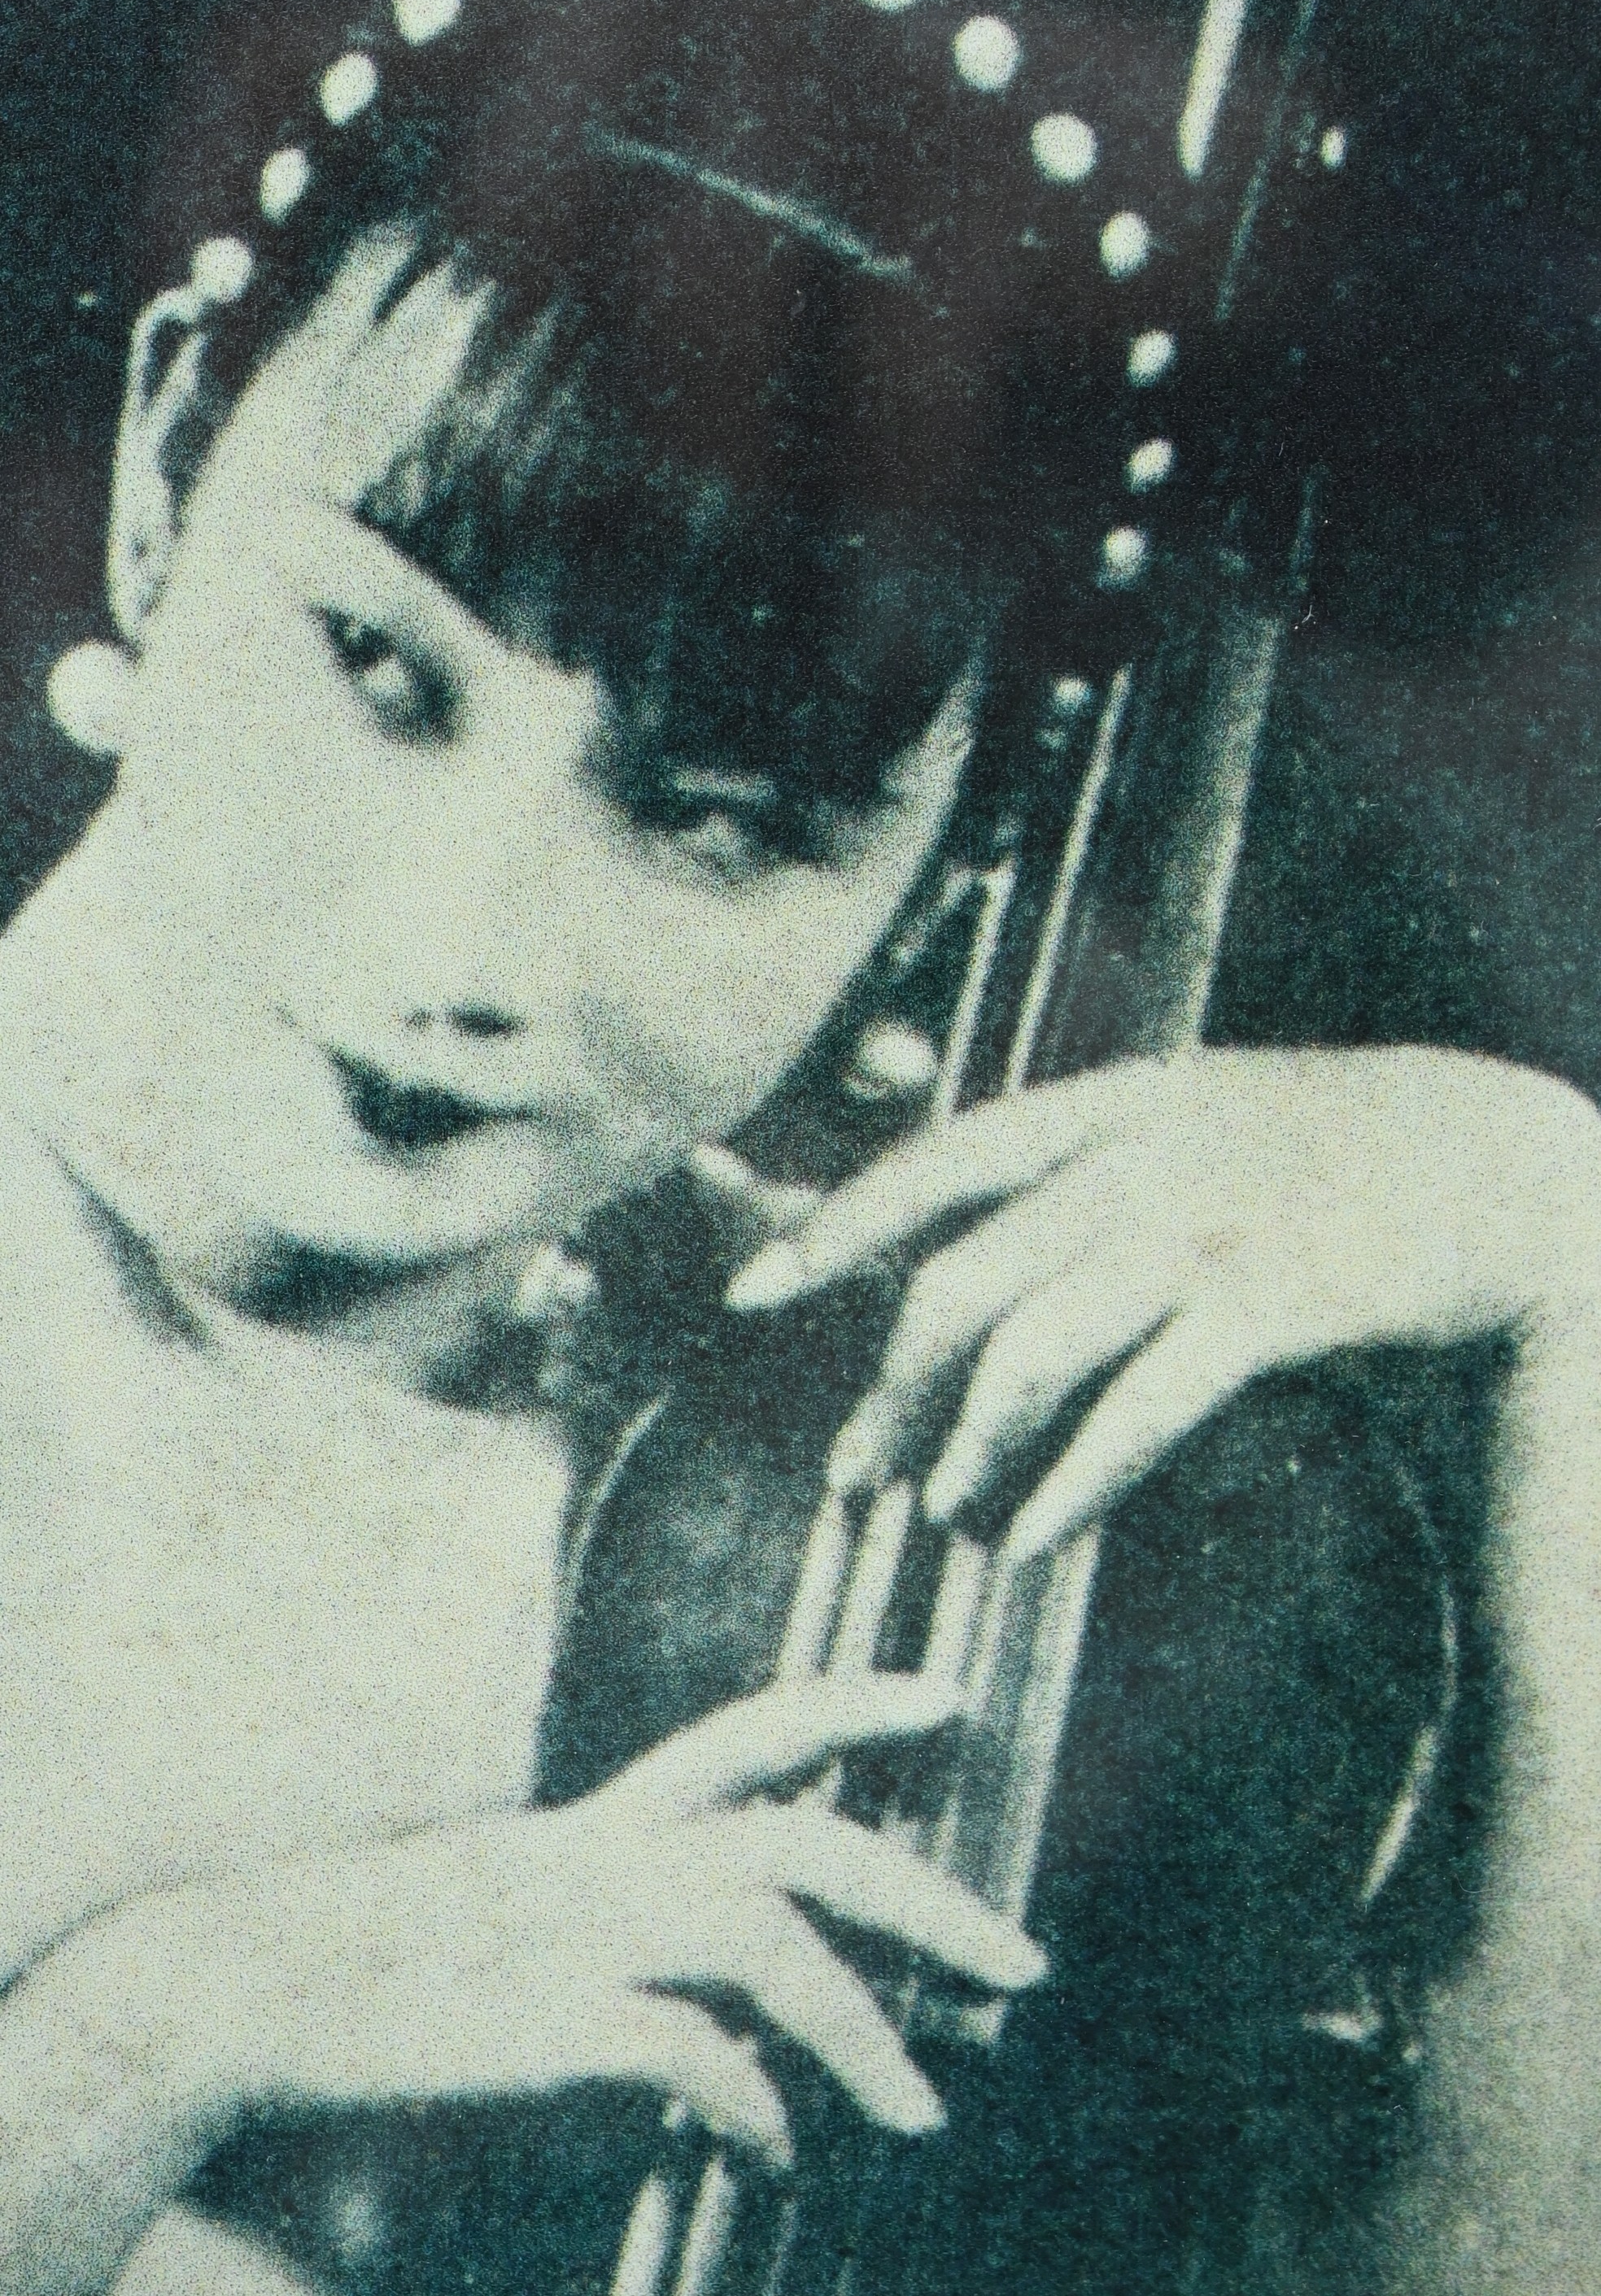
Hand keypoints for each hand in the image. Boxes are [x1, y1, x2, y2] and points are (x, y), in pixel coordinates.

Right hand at [235, 1674, 1042, 2168]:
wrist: (250, 1980)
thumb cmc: (380, 1954)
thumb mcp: (514, 1905)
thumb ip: (618, 1921)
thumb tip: (723, 2009)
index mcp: (606, 1822)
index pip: (755, 1732)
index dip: (857, 1708)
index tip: (950, 1700)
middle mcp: (613, 1855)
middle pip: (807, 1846)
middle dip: (929, 1898)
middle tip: (1024, 1965)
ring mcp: (587, 1931)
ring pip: (773, 1943)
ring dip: (866, 2031)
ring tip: (924, 2111)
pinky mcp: (553, 2021)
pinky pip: (695, 2054)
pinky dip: (755, 2102)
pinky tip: (774, 2149)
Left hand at [725, 1046, 1600, 1560]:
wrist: (1491, 1166)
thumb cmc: (1321, 1159)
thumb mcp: (1189, 1122)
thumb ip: (1071, 1169)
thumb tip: (939, 1237)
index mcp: (1109, 1103)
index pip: (935, 1161)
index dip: (834, 1226)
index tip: (750, 1292)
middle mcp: (1140, 1155)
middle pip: (965, 1279)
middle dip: (892, 1386)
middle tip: (855, 1470)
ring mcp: (1204, 1226)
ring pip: (1035, 1350)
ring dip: (971, 1445)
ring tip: (944, 1510)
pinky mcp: (1270, 1303)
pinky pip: (1141, 1408)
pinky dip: (1076, 1483)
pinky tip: (1039, 1535)